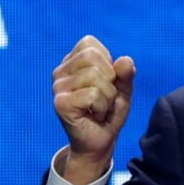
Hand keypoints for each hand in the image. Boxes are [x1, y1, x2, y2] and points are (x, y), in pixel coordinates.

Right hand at [52, 35, 134, 184]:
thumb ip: (126, 73)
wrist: (101, 140)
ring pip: (95, 76)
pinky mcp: (60, 104)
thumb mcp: (123, 88)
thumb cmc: (110, 110)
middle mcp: (60, 72)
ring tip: (99, 107)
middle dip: (109, 79)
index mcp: (72, 62)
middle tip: (103, 97)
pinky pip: (93, 94)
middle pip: (93, 57)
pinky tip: (95, 115)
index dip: (106, 62)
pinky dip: (102, 107)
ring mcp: (57, 88)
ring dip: (107, 96)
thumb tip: (125, 60)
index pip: (89, 44)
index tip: (105, 81)